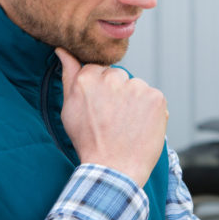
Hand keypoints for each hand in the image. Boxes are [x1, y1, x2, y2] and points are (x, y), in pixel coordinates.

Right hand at [56, 47, 167, 185]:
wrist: (114, 169)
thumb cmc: (89, 142)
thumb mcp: (69, 109)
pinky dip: (150, 111)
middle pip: (119, 76)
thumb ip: (68, 75)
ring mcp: (136, 87)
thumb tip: (62, 50)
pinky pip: (153, 98)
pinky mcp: (156, 97)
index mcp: (88, 78)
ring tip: (127, 126)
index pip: (100, 71)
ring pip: (137, 87)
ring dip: (135, 102)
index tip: (100, 110)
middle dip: (118, 94)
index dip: (101, 92)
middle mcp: (112, 78)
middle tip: (113, 120)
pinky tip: (140, 127)